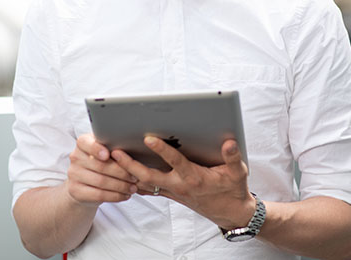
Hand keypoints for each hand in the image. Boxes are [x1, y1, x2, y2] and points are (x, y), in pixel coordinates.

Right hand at [66, 134, 137, 205]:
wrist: (84, 183)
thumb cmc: (101, 162)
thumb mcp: (105, 150)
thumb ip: (114, 146)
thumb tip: (135, 147)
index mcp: (82, 142)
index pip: (87, 143)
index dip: (98, 149)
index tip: (112, 153)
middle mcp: (75, 157)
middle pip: (100, 165)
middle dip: (121, 172)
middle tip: (135, 177)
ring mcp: (73, 174)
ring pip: (101, 181)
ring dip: (121, 186)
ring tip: (133, 187)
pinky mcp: (75, 190)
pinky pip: (98, 194)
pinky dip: (115, 196)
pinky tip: (125, 195)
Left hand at [111, 137, 255, 228]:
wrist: (230, 212)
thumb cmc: (233, 189)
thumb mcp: (238, 172)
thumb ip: (233, 157)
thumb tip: (229, 142)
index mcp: (194, 177)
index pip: (174, 161)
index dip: (162, 149)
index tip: (148, 138)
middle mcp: (179, 185)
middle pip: (149, 176)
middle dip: (130, 165)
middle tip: (115, 152)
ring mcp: (173, 191)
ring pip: (145, 183)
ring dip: (128, 172)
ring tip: (112, 159)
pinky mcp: (171, 193)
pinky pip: (148, 188)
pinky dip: (135, 181)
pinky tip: (122, 172)